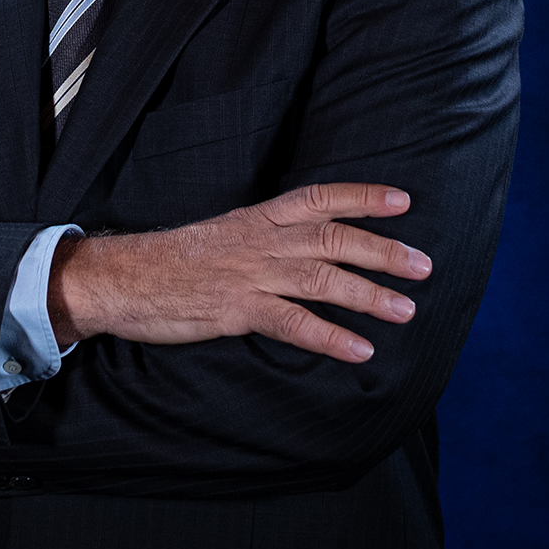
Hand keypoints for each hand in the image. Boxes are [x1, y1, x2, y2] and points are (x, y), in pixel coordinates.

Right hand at [46, 184, 429, 362]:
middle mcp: (262, 240)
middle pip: (334, 239)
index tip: (403, 201)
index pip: (320, 198)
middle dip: (383, 251)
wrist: (124, 277)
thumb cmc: (176, 260)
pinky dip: (329, 337)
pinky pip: (292, 323)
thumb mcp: (226, 234)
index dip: (363, 197)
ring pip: (321, 279)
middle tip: (424, 265)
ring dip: (368, 295)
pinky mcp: (236, 309)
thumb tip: (306, 246)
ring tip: (405, 310)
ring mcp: (250, 273)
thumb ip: (266, 238)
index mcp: (259, 217)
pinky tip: (358, 350)